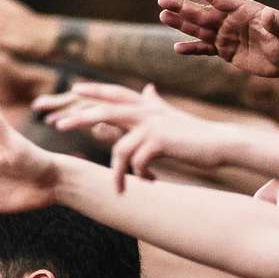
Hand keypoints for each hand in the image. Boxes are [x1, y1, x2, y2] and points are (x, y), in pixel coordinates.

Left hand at [33, 81, 236, 192]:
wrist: (220, 143)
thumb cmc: (195, 134)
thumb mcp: (171, 115)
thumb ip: (155, 103)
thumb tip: (148, 88)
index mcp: (149, 105)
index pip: (116, 93)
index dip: (95, 90)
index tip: (74, 89)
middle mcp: (148, 111)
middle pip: (106, 111)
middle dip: (80, 117)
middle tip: (58, 125)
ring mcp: (152, 125)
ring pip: (119, 148)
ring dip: (117, 173)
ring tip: (120, 188)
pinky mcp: (159, 141)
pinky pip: (136, 162)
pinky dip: (139, 176)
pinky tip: (150, 183)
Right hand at [158, 0, 278, 78]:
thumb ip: (276, 23)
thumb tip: (268, 13)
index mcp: (244, 10)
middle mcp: (232, 20)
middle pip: (203, 12)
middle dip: (183, 6)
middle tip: (162, 0)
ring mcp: (227, 36)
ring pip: (200, 29)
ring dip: (181, 23)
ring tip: (163, 16)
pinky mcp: (226, 52)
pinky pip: (205, 49)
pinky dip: (192, 49)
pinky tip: (177, 48)